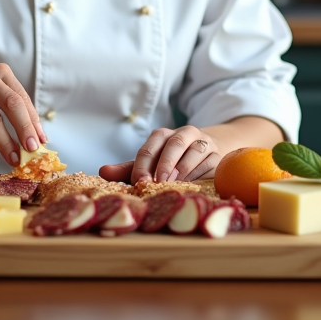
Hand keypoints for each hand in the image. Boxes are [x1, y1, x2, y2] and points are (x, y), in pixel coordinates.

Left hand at [99, 125, 219, 183]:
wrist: (206, 153)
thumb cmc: (171, 162)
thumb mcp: (150, 165)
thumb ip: (128, 169)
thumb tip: (102, 172)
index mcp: (163, 136)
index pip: (150, 147)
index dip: (143, 165)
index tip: (139, 182)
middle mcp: (184, 134)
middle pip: (174, 144)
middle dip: (165, 164)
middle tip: (157, 182)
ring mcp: (203, 143)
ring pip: (194, 151)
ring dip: (183, 169)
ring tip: (173, 184)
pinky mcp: (218, 155)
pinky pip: (210, 163)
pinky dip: (200, 174)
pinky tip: (192, 185)